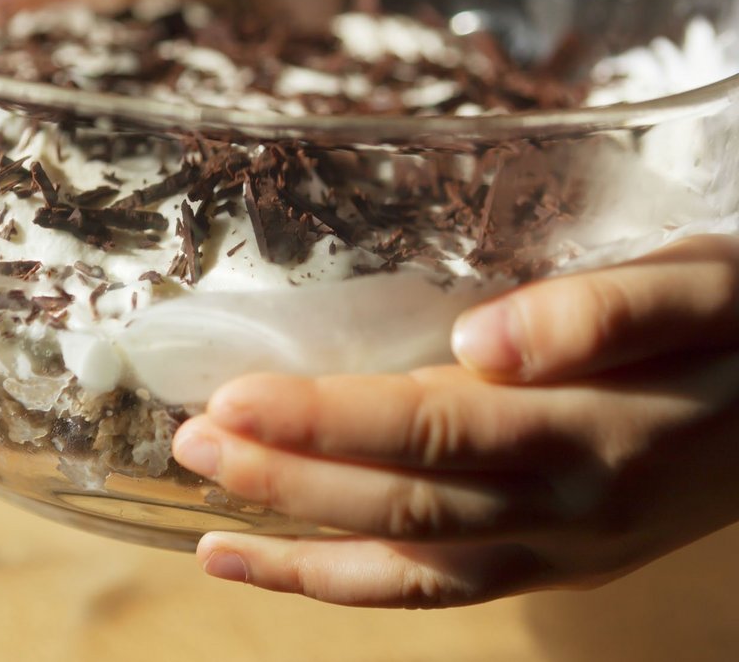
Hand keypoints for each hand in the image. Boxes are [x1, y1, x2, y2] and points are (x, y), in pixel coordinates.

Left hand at [172, 234, 738, 607]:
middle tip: (190, 442)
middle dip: (287, 477)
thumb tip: (480, 341)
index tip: (232, 399)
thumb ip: (598, 312)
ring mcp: (560, 548)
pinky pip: (438, 588)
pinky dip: (351, 585)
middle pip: (401, 501)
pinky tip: (280, 566)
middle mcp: (569, 506)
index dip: (325, 420)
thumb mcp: (697, 289)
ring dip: (301, 545)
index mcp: (593, 429)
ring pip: (409, 564)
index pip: (429, 428)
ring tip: (208, 522)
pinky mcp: (553, 560)